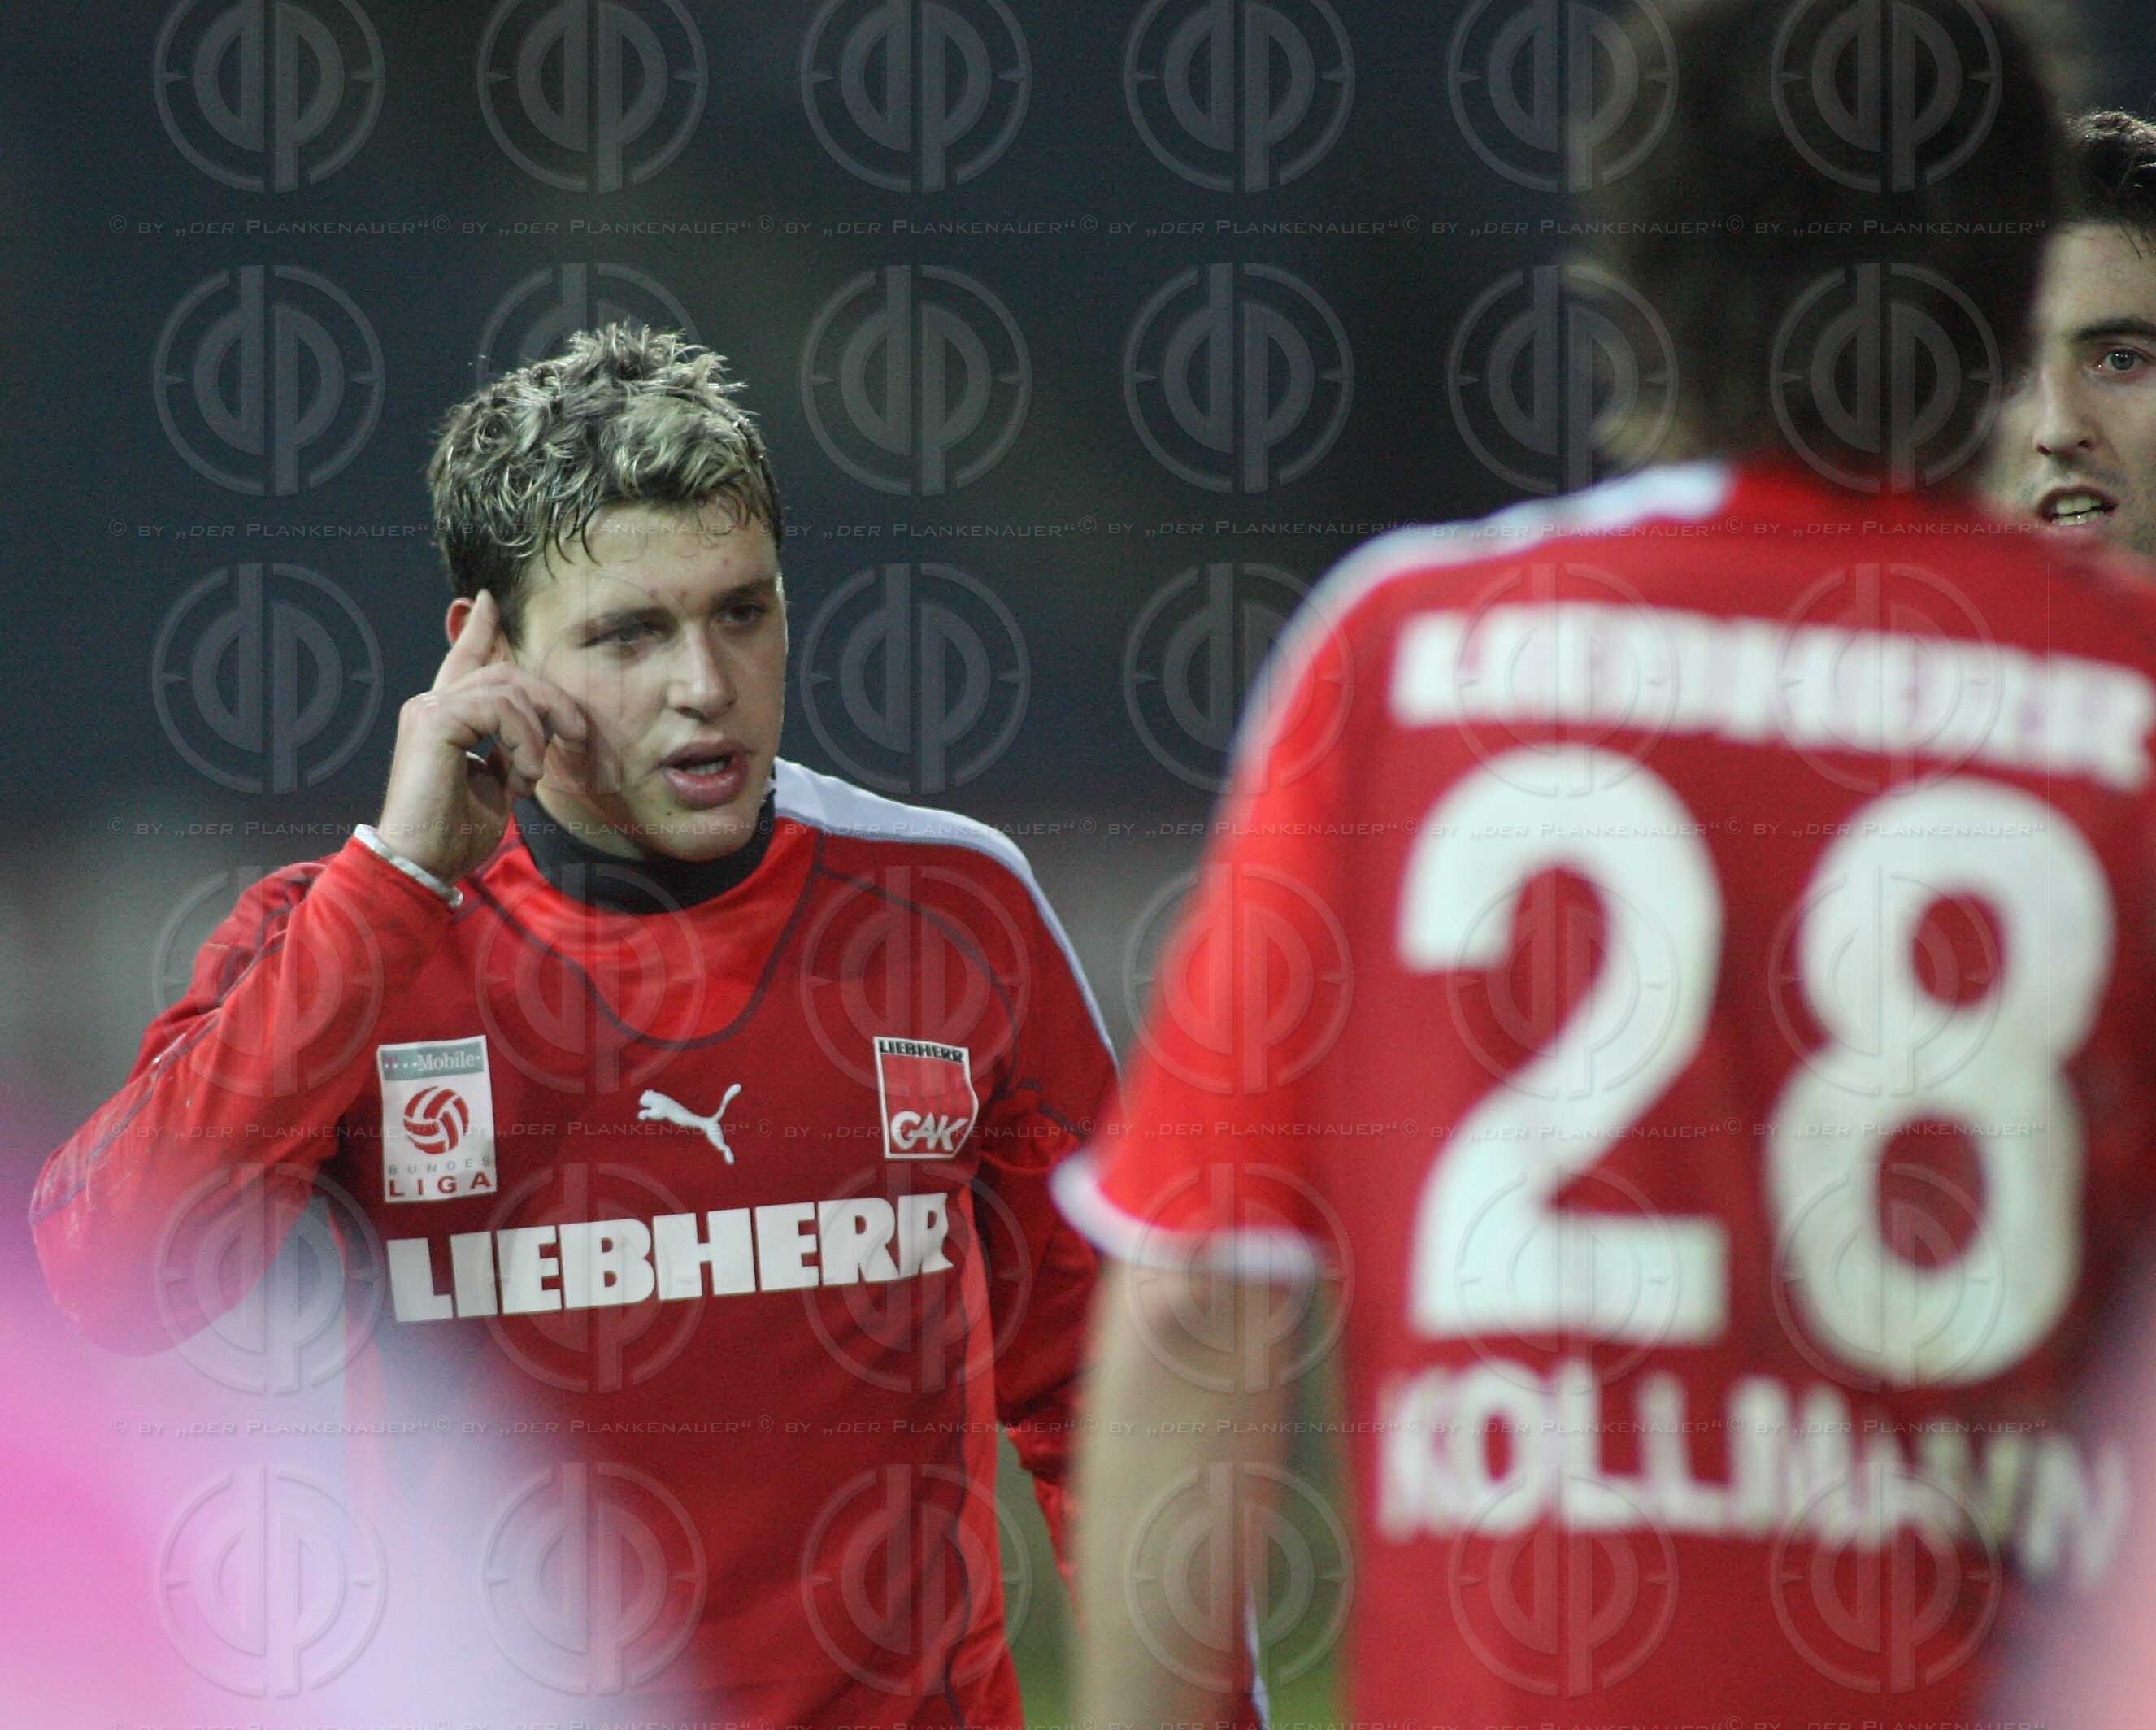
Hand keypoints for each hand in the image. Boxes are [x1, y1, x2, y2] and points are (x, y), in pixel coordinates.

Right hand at [374, 590, 593, 882]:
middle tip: (578, 734)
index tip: (487, 601)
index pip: (463, 659)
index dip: (479, 629)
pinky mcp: (435, 721)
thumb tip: (534, 737)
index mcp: (443, 716)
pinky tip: (520, 777)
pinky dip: (524, 742)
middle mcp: (431, 703)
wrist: (422, 862)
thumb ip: (506, 750)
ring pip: (509, 689)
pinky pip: (502, 710)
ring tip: (532, 775)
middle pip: (506, 672)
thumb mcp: (494, 784)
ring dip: (538, 733)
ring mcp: (430, 708)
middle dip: (551, 699)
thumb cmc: (454, 834)